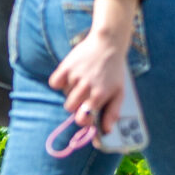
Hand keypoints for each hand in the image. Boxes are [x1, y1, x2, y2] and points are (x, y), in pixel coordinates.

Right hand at [47, 0, 140, 135]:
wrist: (108, 43)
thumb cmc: (115, 70)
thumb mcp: (119, 92)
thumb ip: (112, 113)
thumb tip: (105, 131)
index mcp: (99, 96)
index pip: (82, 120)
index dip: (83, 120)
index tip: (87, 115)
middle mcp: (86, 87)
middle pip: (70, 108)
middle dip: (77, 104)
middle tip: (85, 94)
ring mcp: (74, 77)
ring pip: (64, 95)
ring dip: (71, 91)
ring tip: (82, 80)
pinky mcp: (65, 67)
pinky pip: (54, 83)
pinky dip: (59, 82)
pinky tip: (70, 77)